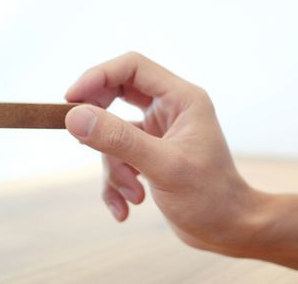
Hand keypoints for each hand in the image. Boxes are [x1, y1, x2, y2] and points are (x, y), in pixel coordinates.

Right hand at [64, 52, 262, 253]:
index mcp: (182, 98)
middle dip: (99, 122)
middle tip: (82, 139)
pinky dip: (117, 183)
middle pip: (117, 94)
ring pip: (114, 133)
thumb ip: (118, 139)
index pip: (132, 67)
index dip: (97, 77)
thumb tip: (74, 117)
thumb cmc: (209, 197)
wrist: (227, 230)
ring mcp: (159, 132)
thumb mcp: (162, 166)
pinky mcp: (150, 154)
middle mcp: (170, 109)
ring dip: (114, 167)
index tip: (70, 100)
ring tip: (133, 195)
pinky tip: (126, 208)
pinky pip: (118, 157)